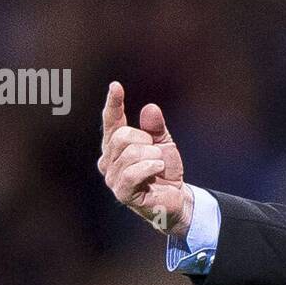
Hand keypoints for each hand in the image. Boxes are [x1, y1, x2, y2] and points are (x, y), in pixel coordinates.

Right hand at [98, 81, 191, 237]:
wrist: (177, 198)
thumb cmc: (165, 170)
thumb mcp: (163, 143)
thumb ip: (155, 127)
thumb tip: (150, 108)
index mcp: (116, 145)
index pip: (111, 121)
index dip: (113, 104)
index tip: (116, 86)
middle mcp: (108, 160)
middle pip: (121, 136)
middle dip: (146, 140)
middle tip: (157, 152)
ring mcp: (113, 178)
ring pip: (130, 153)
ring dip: (153, 156)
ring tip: (159, 165)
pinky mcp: (122, 193)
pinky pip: (133, 173)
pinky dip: (150, 167)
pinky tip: (158, 168)